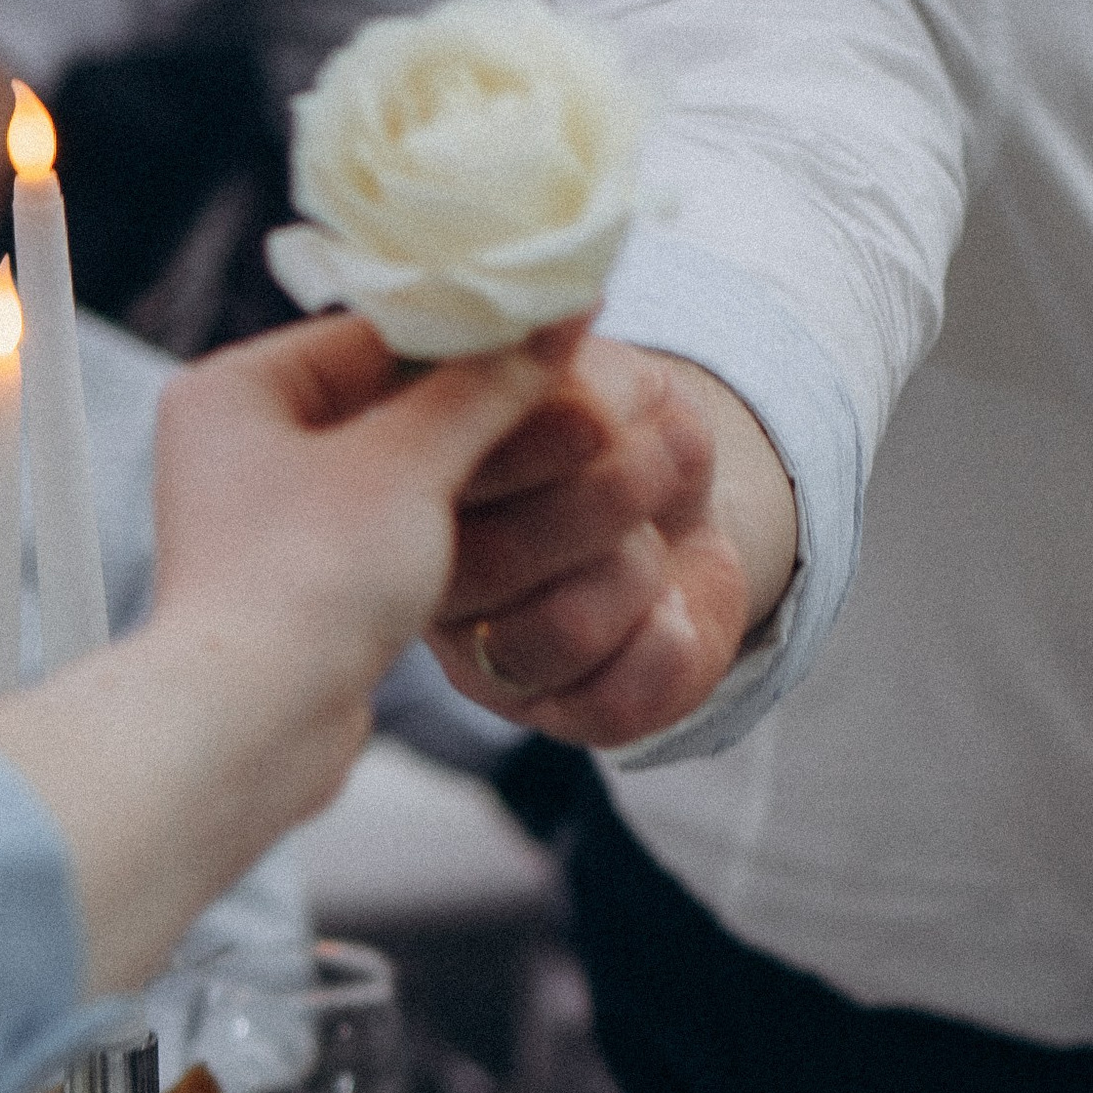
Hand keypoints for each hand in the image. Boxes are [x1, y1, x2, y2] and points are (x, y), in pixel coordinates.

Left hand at [149, 314, 560, 824]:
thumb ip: (487, 384)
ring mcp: (262, 517)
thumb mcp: (412, 463)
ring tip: (536, 466)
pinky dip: (431, 526)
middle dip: (466, 406)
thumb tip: (560, 313)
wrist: (256, 723)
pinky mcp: (293, 580)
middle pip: (380, 397)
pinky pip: (377, 528)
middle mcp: (234, 444)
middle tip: (556, 401)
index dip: (467, 334)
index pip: (373, 331)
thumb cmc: (309, 580)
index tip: (547, 338)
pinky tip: (484, 535)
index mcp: (234, 388)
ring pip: (385, 467)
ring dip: (457, 471)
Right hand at [430, 339, 795, 749]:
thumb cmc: (620, 429)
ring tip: (661, 534)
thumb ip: (580, 384)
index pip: (436, 479)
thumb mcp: (607, 380)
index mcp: (414, 484)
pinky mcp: (560, 713)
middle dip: (606, 499)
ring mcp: (486, 658)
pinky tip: (674, 607)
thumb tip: (586, 407)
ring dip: (640, 568)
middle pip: (497, 562)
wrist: (678, 505)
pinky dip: (668, 644)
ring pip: (560, 633)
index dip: (527, 450)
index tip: (602, 416)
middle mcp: (430, 581)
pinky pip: (612, 701)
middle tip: (667, 454)